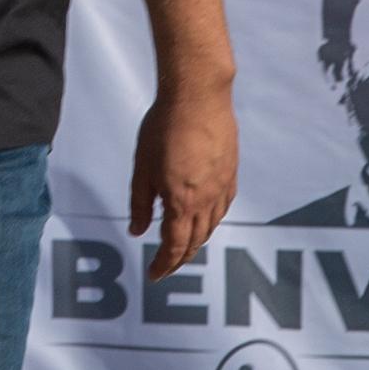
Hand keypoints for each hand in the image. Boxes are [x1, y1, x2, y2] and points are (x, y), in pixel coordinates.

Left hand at [128, 73, 237, 277]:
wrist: (198, 95)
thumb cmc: (164, 127)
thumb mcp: (142, 167)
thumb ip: (141, 203)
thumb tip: (137, 230)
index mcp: (181, 202)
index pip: (174, 246)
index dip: (164, 264)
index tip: (155, 274)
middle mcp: (207, 200)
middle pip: (196, 241)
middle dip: (180, 258)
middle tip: (167, 266)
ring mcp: (223, 186)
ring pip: (212, 226)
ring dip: (197, 241)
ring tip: (184, 245)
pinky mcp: (231, 171)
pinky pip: (223, 207)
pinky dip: (212, 221)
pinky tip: (205, 217)